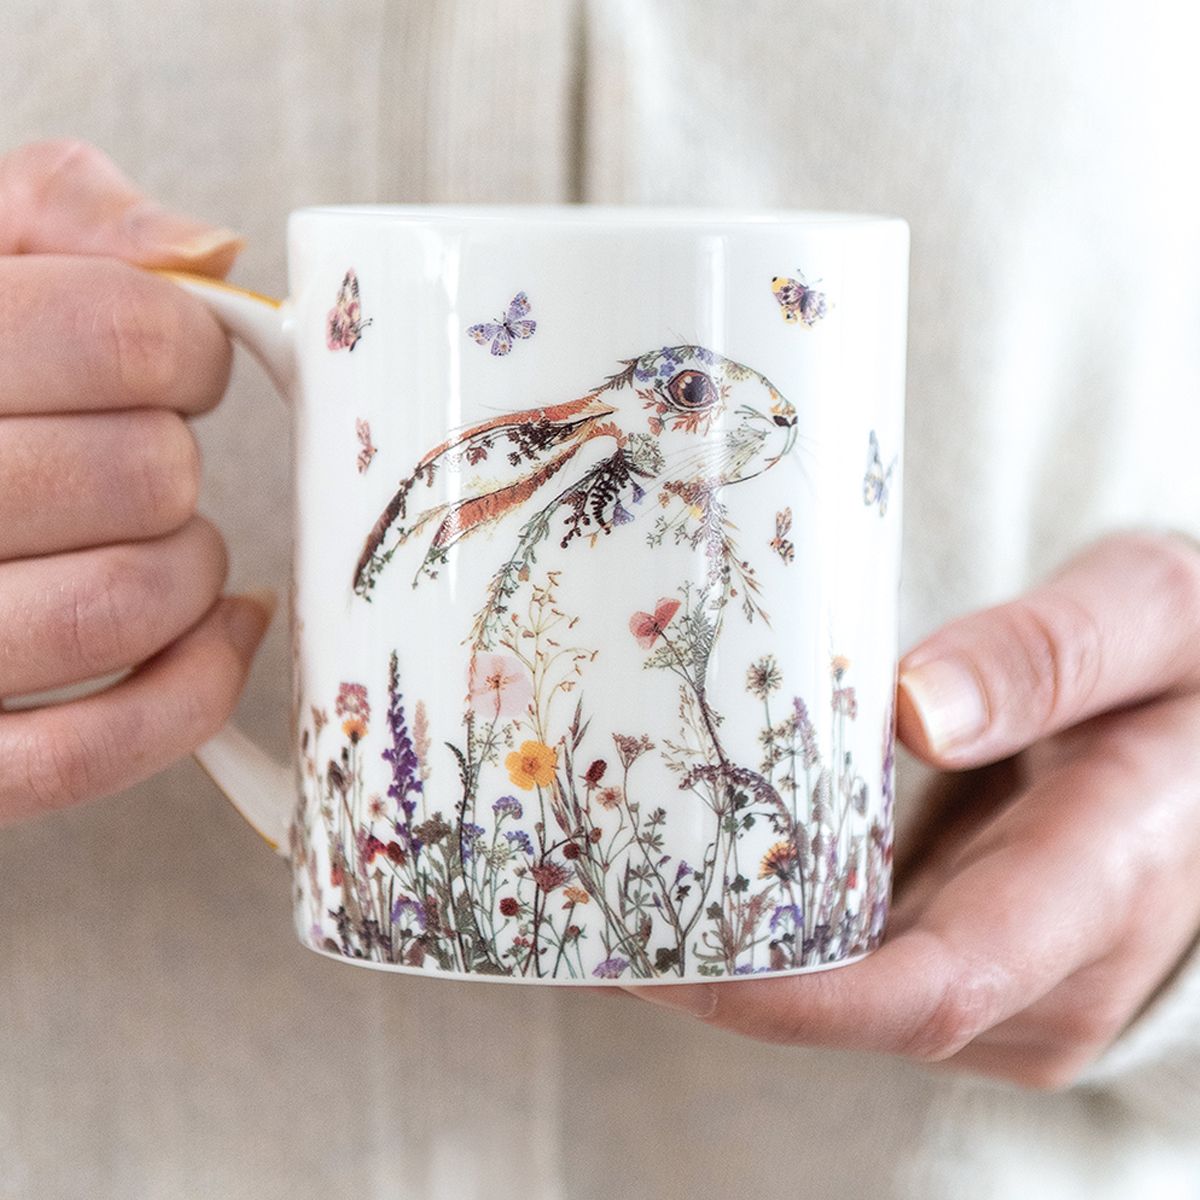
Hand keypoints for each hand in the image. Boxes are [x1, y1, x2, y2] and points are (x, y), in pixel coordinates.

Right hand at [0, 140, 272, 821]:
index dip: (190, 346)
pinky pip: (89, 751)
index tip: (182, 361)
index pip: (119, 332)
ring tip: (167, 538)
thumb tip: (209, 254)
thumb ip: (63, 214)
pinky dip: (193, 691)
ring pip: (129, 603)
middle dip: (177, 459)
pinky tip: (222, 629)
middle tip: (149, 454)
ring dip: (192, 566)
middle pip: (143, 474)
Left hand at [627, 532, 1199, 1089]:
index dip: (785, 999)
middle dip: (711, 969)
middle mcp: (1045, 970)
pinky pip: (855, 963)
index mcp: (1099, 884)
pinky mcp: (969, 958)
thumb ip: (1053, 653)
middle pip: (856, 1005)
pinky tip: (680, 860)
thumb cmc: (1185, 669)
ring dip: (723, 946)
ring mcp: (1006, 980)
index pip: (933, 991)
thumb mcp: (1152, 616)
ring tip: (597, 869)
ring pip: (845, 992)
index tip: (652, 958)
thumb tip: (919, 708)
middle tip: (572, 886)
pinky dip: (766, 925)